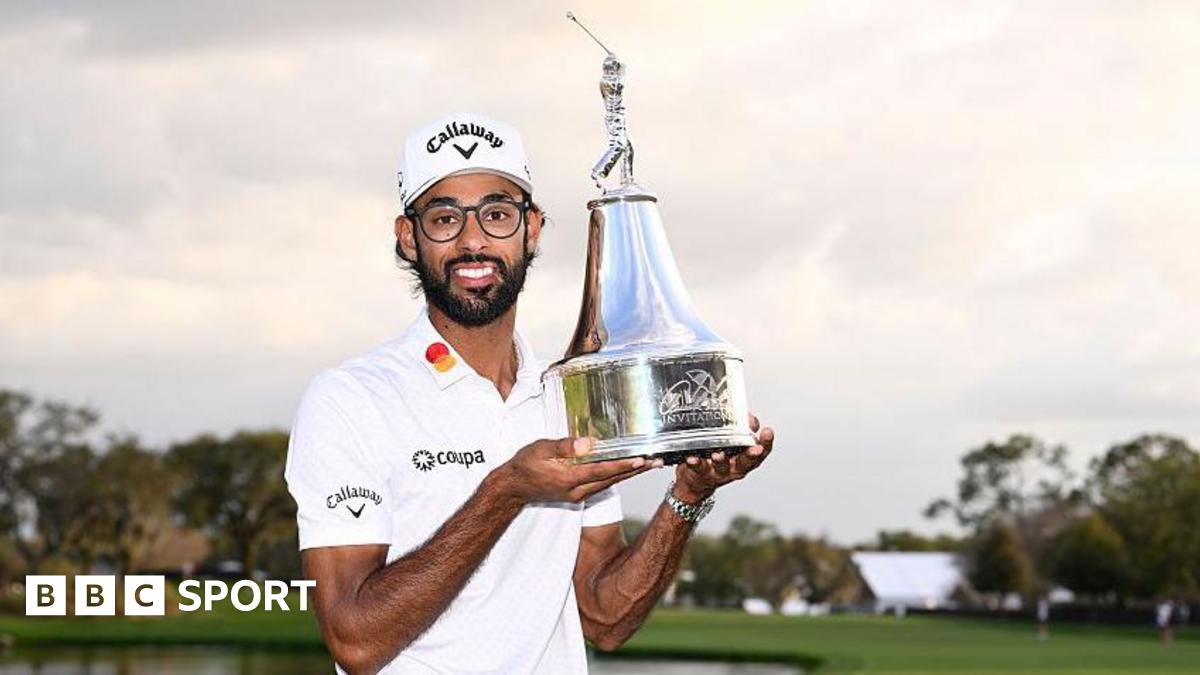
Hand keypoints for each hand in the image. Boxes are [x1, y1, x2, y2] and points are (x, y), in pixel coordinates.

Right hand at [497, 437, 660, 505]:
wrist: (513, 488)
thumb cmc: (524, 465)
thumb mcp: (541, 449)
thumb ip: (564, 446)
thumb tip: (588, 443)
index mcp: (569, 478)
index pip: (602, 470)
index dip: (623, 464)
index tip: (642, 458)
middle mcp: (577, 490)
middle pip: (612, 479)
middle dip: (636, 469)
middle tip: (658, 460)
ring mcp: (578, 494)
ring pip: (610, 482)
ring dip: (630, 473)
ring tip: (650, 463)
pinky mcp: (578, 494)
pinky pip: (602, 484)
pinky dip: (617, 475)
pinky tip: (628, 468)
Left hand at [673, 414, 773, 502]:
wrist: (695, 481)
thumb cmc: (715, 454)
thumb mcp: (730, 440)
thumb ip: (739, 427)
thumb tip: (745, 414)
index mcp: (744, 456)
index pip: (761, 450)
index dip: (767, 442)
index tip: (768, 431)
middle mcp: (735, 467)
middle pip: (747, 462)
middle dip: (752, 454)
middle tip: (756, 448)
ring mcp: (718, 472)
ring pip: (722, 467)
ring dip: (721, 460)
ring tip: (718, 454)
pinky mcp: (701, 474)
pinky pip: (699, 469)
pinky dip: (696, 463)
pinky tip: (692, 458)